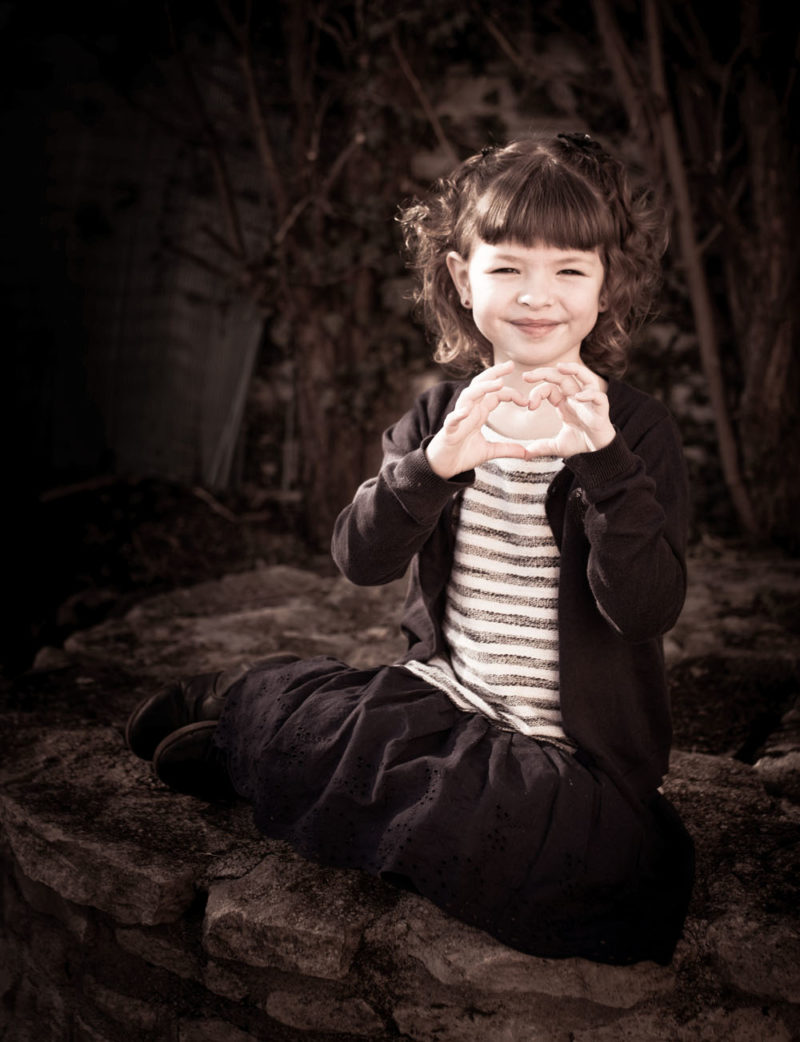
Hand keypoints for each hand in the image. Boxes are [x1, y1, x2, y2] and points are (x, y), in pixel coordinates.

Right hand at [426, 361, 529, 478]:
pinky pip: (452, 420)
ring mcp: (458, 419)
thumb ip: (507, 449)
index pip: (495, 394)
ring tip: (498, 383)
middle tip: (510, 365)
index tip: (526, 401)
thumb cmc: (462, 454)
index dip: (511, 393)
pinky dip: (458, 414)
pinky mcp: (448, 432)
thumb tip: (527, 453)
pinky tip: (466, 411)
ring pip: (468, 396)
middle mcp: (469, 411)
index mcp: (479, 413)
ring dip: (482, 388)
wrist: (442, 467)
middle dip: (494, 373)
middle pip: (481, 385)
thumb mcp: (489, 451)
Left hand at [522, 362, 615, 457]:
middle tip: (526, 376)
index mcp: (564, 402)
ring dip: (574, 369)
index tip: (528, 406)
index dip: (537, 393)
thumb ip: (541, 447)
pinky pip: (598, 396)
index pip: (549, 388)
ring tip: (560, 367)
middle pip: (562, 377)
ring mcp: (589, 401)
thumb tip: (524, 454)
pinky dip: (589, 394)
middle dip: (544, 373)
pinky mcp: (601, 409)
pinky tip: (578, 397)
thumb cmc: (580, 444)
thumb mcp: (557, 446)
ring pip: (585, 377)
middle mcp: (576, 398)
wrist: (599, 453)